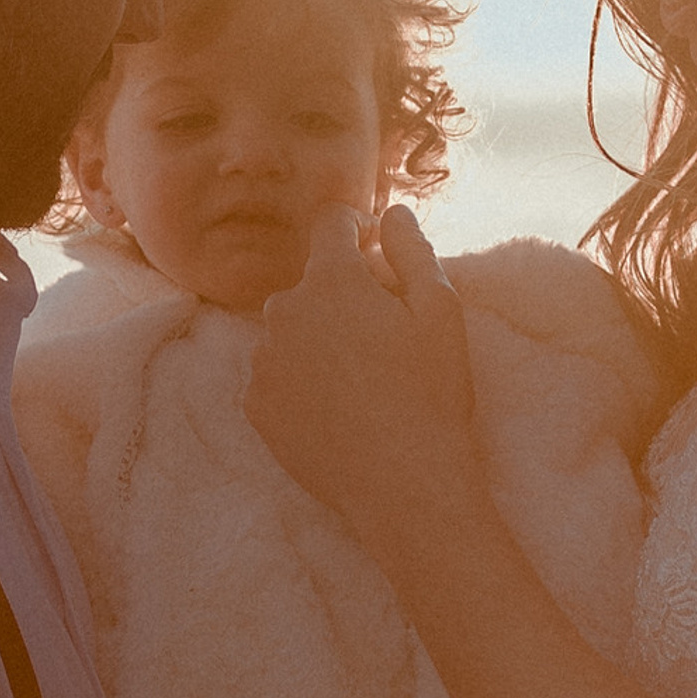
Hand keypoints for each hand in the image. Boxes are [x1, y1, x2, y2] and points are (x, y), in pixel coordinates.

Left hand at [245, 206, 482, 562]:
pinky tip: (336, 409)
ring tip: (359, 381)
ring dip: (317, 341)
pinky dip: (299, 383)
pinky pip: (275, 376)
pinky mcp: (256, 406)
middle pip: (310, 285)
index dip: (355, 228)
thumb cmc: (430, 394)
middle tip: (381, 337)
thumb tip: (393, 213)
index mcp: (332, 281)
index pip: (330, 225)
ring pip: (289, 332)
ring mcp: (263, 361)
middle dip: (340, 296)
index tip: (373, 247)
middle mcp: (285, 312)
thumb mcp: (440, 312)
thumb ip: (412, 252)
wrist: (403, 484)